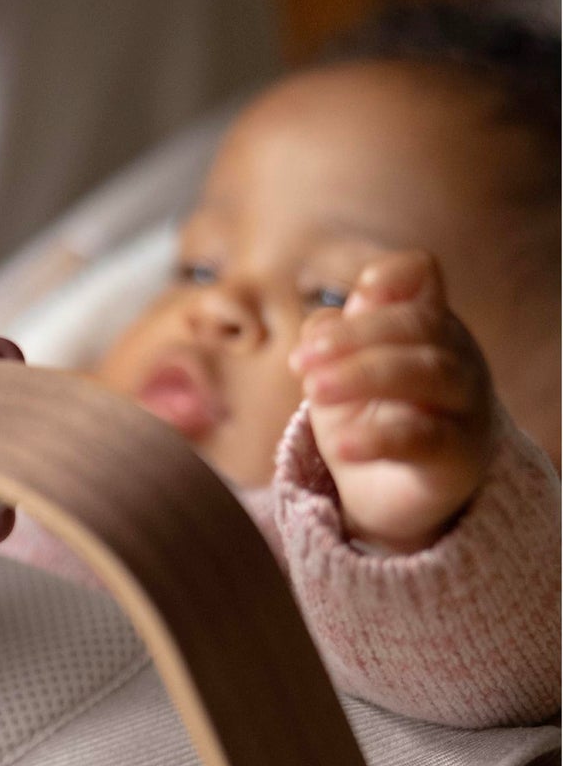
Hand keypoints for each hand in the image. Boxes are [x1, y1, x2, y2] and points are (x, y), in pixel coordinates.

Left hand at [289, 251, 492, 551]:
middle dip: (355, 336)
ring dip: (363, 375)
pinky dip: (379, 439)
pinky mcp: (458, 457)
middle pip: (418, 324)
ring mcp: (463, 406)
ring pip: (428, 373)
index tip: (359, 291)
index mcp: (422, 323)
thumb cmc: (365, 414)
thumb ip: (330, 336)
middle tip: (301, 361)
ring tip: (313, 391)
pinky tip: (341, 444)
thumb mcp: (335, 370)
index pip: (422, 276)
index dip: (393, 274)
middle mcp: (454, 356)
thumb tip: (322, 320)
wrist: (387, 491)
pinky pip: (424, 439)